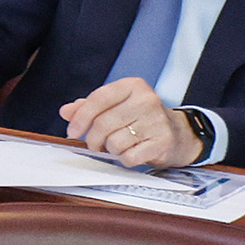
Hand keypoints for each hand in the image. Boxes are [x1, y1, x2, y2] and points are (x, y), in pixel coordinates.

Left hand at [58, 74, 200, 168]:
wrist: (178, 133)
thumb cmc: (141, 118)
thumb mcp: (116, 106)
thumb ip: (89, 107)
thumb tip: (66, 112)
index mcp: (133, 86)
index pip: (99, 98)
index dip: (81, 117)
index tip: (73, 130)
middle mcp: (147, 100)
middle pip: (103, 123)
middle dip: (93, 138)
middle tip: (95, 143)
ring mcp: (157, 121)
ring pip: (114, 142)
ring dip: (110, 149)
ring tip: (119, 144)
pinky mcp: (163, 141)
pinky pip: (129, 156)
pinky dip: (124, 158)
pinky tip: (132, 152)